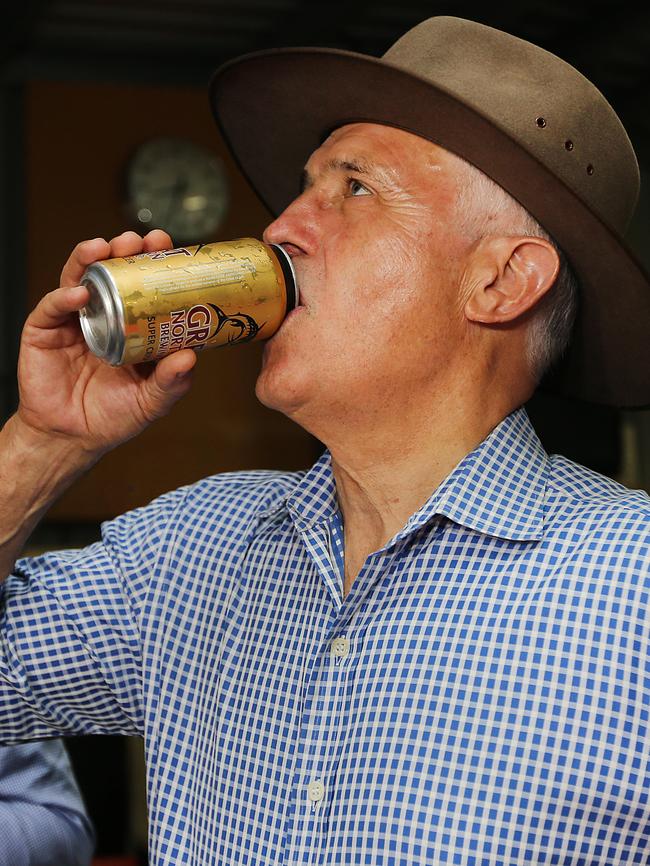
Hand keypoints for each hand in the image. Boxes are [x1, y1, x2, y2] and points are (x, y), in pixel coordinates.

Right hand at [15, 230, 196, 455]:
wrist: (71, 438)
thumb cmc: (112, 417)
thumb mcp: (151, 401)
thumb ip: (171, 382)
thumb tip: (190, 357)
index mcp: (131, 327)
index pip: (144, 286)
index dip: (155, 266)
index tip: (171, 250)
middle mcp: (102, 316)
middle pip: (113, 273)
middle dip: (126, 250)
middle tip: (143, 241)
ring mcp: (72, 320)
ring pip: (79, 278)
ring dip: (91, 258)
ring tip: (106, 248)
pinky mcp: (43, 331)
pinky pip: (51, 308)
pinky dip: (64, 297)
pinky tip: (78, 294)